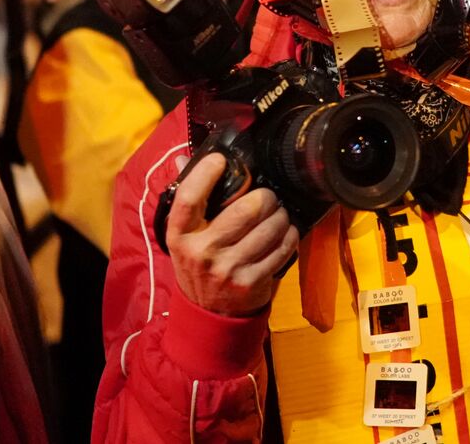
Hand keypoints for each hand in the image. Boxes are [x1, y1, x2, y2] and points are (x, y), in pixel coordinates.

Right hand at [166, 153, 299, 316]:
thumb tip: (186, 157)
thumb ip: (187, 198)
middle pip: (246, 209)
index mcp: (180, 235)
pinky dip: (290, 235)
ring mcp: (228, 269)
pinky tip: (285, 232)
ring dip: (281, 215)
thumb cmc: (198, 262)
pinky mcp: (252, 281)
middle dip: (265, 197)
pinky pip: (283, 247)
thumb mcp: (184, 235)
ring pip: (270, 226)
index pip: (189, 198)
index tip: (221, 160)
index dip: (205, 174)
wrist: (208, 313)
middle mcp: (202, 252)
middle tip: (268, 197)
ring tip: (278, 214)